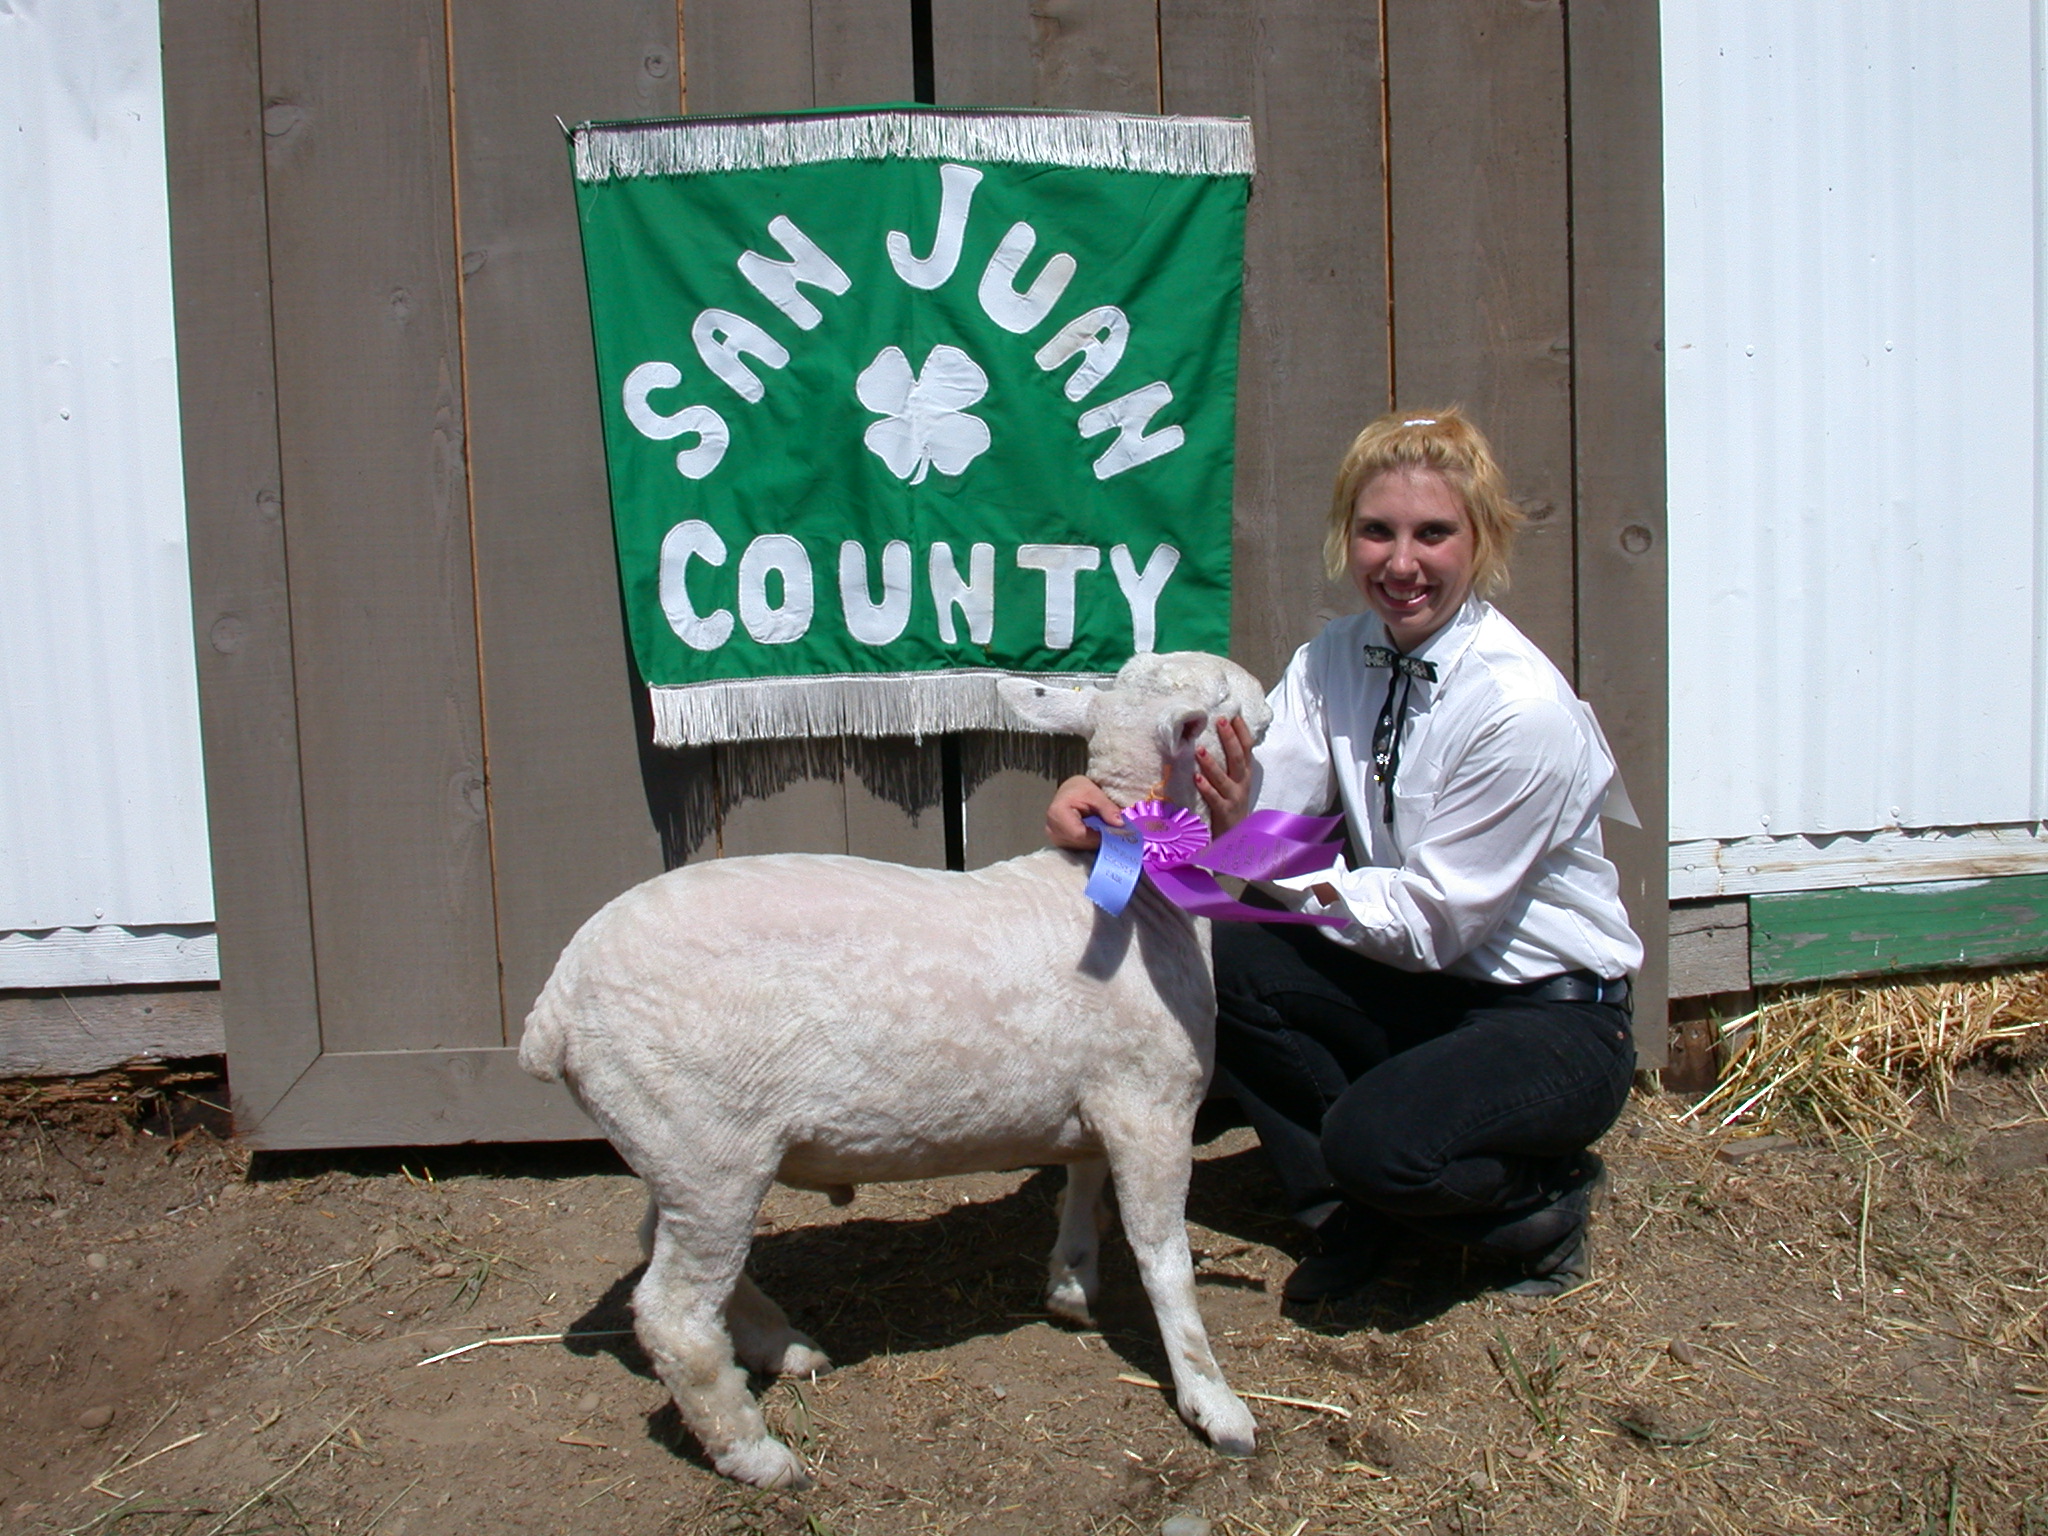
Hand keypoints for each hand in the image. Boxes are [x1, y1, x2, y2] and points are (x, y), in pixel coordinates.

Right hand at [1046, 775, 1121, 849]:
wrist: (1069, 791)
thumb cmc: (1079, 790)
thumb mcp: (1095, 794)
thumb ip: (1107, 809)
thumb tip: (1120, 824)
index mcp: (1057, 813)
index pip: (1079, 834)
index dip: (1098, 836)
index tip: (1114, 832)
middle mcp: (1052, 829)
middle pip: (1080, 842)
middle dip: (1098, 838)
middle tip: (1113, 831)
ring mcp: (1054, 837)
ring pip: (1080, 846)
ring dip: (1094, 840)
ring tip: (1103, 830)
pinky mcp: (1059, 842)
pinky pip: (1078, 846)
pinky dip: (1089, 841)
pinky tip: (1095, 832)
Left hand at [1194, 715, 1254, 834]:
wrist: (1238, 834)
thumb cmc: (1232, 802)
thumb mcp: (1236, 780)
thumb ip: (1230, 762)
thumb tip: (1221, 737)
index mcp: (1245, 773)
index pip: (1247, 748)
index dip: (1242, 731)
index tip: (1233, 714)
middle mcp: (1242, 782)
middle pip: (1238, 758)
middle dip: (1229, 738)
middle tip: (1220, 721)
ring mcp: (1234, 797)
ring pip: (1224, 777)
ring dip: (1211, 763)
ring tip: (1200, 748)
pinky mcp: (1224, 811)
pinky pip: (1214, 798)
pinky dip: (1206, 787)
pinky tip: (1196, 778)